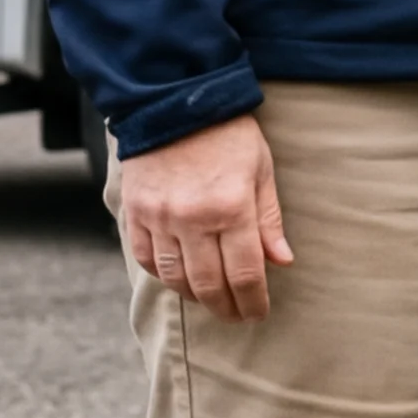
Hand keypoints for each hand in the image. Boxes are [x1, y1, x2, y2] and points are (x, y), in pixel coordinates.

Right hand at [114, 113, 293, 320]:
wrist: (176, 101)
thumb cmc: (228, 134)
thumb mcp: (261, 169)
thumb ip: (269, 220)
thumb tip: (281, 262)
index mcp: (231, 207)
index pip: (245, 273)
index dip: (252, 301)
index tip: (258, 313)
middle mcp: (193, 218)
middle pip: (209, 284)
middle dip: (226, 308)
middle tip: (236, 316)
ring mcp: (160, 217)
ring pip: (175, 278)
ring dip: (195, 296)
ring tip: (210, 300)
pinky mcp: (136, 212)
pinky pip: (146, 259)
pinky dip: (163, 275)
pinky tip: (179, 277)